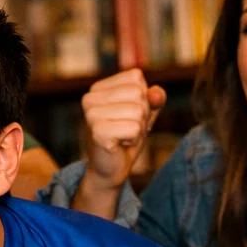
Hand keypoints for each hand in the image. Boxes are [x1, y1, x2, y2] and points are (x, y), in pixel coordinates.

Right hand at [81, 70, 165, 191]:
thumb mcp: (144, 113)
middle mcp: (90, 98)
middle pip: (138, 93)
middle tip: (126, 129)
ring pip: (138, 111)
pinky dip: (134, 139)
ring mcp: (91, 115)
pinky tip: (120, 145)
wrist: (110, 169)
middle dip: (142, 115)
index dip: (142, 98)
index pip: (136, 77)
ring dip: (138, 129)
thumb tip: (156, 93)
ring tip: (123, 137)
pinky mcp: (97, 132)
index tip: (128, 115)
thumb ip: (154, 98)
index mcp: (98, 88)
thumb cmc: (125, 138)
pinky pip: (134, 128)